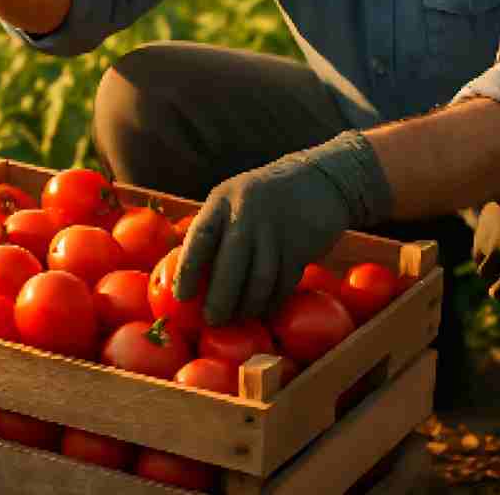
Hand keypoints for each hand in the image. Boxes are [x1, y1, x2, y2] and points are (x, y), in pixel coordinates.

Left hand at [170, 156, 350, 326]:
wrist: (318, 179)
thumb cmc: (264, 197)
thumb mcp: (234, 199)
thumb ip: (215, 229)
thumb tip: (186, 274)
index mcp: (223, 200)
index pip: (200, 237)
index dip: (188, 270)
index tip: (181, 297)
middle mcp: (248, 212)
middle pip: (230, 265)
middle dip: (220, 299)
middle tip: (212, 320)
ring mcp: (276, 229)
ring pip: (259, 279)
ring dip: (248, 306)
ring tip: (239, 318)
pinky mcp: (301, 245)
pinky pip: (284, 282)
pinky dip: (272, 302)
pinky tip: (263, 310)